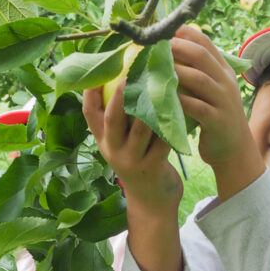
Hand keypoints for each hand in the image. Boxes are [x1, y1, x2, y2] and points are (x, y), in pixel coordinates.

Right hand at [82, 80, 182, 211]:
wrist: (151, 200)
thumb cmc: (138, 161)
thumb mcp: (122, 143)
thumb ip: (121, 119)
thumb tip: (127, 78)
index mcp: (103, 140)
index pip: (90, 114)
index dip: (90, 92)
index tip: (97, 69)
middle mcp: (114, 150)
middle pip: (113, 119)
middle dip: (120, 96)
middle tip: (128, 74)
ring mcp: (132, 160)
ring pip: (141, 129)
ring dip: (150, 107)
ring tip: (160, 84)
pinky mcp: (153, 167)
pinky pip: (162, 140)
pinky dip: (170, 124)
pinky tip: (179, 107)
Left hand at [171, 26, 265, 199]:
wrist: (234, 149)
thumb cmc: (215, 117)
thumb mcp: (211, 91)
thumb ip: (197, 73)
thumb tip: (169, 53)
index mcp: (223, 71)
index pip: (205, 44)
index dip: (185, 34)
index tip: (164, 30)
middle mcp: (226, 82)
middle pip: (202, 56)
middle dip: (178, 48)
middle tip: (156, 45)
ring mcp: (223, 101)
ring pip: (200, 79)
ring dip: (177, 72)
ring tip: (156, 68)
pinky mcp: (217, 121)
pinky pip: (198, 107)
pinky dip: (181, 101)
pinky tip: (165, 98)